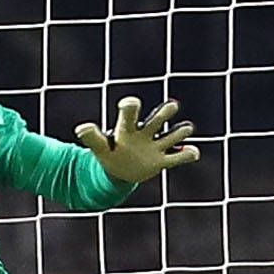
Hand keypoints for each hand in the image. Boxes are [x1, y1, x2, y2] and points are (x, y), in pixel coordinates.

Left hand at [76, 96, 201, 183]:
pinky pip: (177, 157)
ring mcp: (154, 146)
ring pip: (171, 136)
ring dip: (180, 132)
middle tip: (172, 106)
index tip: (130, 103)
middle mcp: (144, 133)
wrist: (118, 170)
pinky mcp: (162, 160)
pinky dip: (187, 154)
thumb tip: (81, 128)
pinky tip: (193, 152)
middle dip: (164, 113)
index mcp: (127, 128)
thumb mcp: (99, 147)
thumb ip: (92, 137)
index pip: (130, 114)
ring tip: (186, 128)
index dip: (131, 107)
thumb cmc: (108, 153)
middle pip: (156, 120)